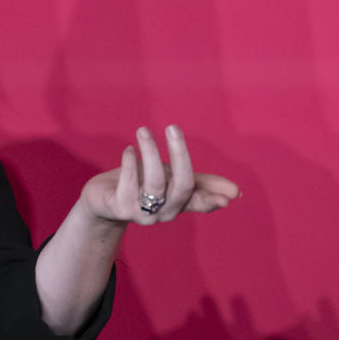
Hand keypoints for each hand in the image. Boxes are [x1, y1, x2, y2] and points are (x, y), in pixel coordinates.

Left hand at [80, 125, 239, 225]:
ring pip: (155, 183)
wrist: (103, 199)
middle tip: (172, 127)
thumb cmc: (141, 184)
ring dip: (150, 153)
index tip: (231, 196)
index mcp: (180, 202)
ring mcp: (143, 213)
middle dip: (179, 154)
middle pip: (181, 186)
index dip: (213, 198)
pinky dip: (129, 163)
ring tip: (143, 131)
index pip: (200, 201)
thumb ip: (201, 182)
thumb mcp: (172, 180)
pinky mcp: (121, 208)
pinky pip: (128, 184)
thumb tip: (236, 192)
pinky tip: (128, 149)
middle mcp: (165, 211)